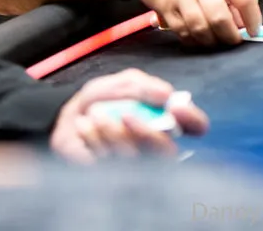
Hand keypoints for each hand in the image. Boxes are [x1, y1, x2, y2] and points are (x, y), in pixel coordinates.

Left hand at [49, 68, 208, 163]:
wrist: (67, 121)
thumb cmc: (99, 103)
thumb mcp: (119, 84)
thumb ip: (141, 86)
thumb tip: (166, 95)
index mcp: (165, 123)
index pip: (195, 127)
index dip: (193, 119)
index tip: (176, 108)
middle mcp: (155, 149)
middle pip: (167, 151)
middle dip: (145, 132)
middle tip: (125, 113)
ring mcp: (134, 167)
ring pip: (134, 157)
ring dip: (111, 130)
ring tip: (94, 113)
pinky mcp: (109, 177)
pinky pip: (106, 164)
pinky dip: (92, 137)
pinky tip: (84, 126)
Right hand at [123, 0, 261, 45]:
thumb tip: (240, 22)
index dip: (253, 19)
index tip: (254, 30)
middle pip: (220, 18)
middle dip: (230, 37)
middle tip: (234, 41)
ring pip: (200, 28)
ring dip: (211, 41)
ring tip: (215, 41)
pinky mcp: (163, 7)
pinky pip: (181, 30)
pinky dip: (192, 39)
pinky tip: (197, 38)